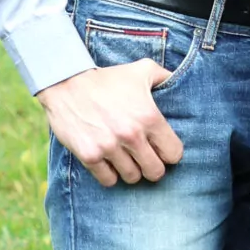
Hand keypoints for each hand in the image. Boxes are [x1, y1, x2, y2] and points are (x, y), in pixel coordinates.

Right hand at [39, 61, 183, 187]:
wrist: (66, 82)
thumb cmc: (107, 78)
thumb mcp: (142, 70)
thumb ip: (165, 77)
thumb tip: (182, 81)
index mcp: (149, 118)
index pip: (174, 154)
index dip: (169, 153)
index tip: (161, 149)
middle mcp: (132, 135)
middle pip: (155, 172)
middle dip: (152, 167)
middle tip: (145, 159)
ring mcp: (109, 147)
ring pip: (132, 178)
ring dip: (131, 171)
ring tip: (126, 160)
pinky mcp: (89, 155)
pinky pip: (108, 180)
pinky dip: (110, 175)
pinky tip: (109, 163)